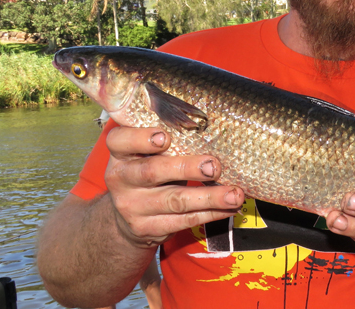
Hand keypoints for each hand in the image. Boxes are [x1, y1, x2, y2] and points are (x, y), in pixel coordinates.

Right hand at [105, 126, 243, 247]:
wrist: (126, 217)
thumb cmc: (147, 170)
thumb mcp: (146, 153)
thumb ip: (166, 139)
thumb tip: (210, 126)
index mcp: (120, 153)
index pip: (119, 141)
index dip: (141, 139)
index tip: (166, 137)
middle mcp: (122, 179)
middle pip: (153, 171)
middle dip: (187, 168)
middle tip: (214, 166)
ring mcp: (133, 206)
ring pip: (175, 200)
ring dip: (209, 197)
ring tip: (234, 193)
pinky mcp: (148, 228)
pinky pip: (184, 220)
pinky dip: (211, 213)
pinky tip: (229, 207)